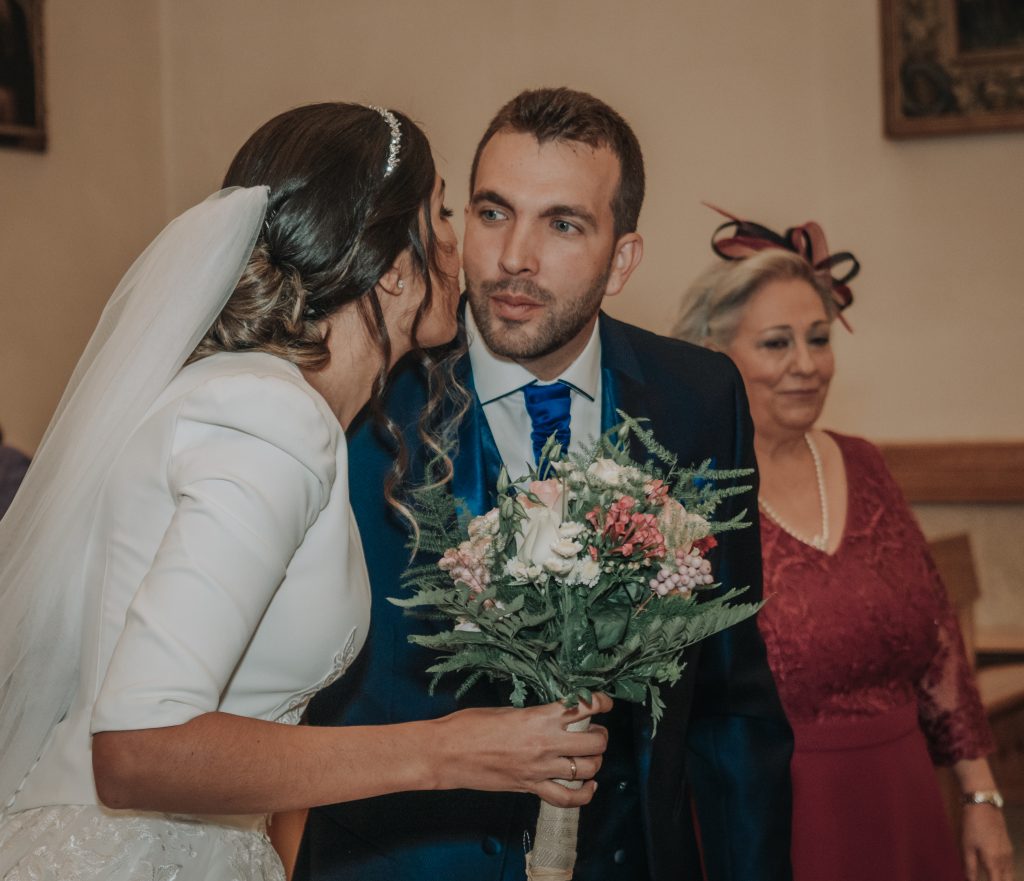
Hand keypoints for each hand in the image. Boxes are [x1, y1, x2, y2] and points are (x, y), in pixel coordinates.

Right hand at [431, 694, 612, 806]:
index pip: (584, 707)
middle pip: (594, 742)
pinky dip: (584, 795)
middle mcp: (545, 744)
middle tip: (595, 730)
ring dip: (594, 762)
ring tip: (590, 755)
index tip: (604, 702)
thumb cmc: (469, 726)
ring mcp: (539, 769)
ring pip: (587, 770)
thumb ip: (534, 715)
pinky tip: (589, 787)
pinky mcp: (530, 787)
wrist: (447, 753)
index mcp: (538, 717)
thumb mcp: (506, 710)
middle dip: (601, 735)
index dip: (601, 702)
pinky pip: (567, 797)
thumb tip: (553, 716)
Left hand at [962, 804, 1013, 880]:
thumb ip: (970, 866)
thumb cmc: (972, 826)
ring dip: (1003, 878)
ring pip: (1010, 874)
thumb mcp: (966, 846)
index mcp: (994, 861)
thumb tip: (971, 880)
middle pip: (1007, 880)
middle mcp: (1005, 860)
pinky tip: (997, 871)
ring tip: (991, 876)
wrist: (984, 805)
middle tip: (988, 879)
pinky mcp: (1009, 847)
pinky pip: (1010, 866)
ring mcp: (1009, 853)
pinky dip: (1005, 872)